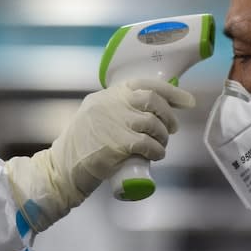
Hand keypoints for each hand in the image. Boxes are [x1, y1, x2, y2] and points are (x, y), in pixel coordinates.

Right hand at [4, 79, 194, 231]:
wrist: (63, 167)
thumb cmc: (83, 143)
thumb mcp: (97, 115)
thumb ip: (117, 108)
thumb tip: (150, 109)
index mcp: (108, 95)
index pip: (144, 83)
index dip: (171, 92)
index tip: (187, 101)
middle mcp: (111, 104)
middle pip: (152, 100)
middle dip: (169, 115)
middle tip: (173, 128)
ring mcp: (113, 123)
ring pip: (152, 123)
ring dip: (164, 136)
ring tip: (162, 145)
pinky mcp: (116, 144)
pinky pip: (147, 144)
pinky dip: (157, 151)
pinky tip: (157, 155)